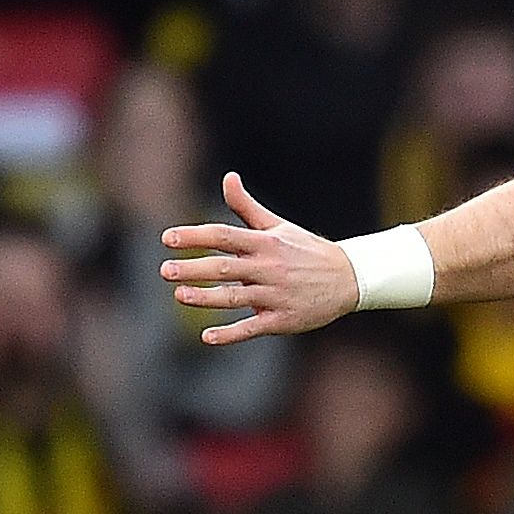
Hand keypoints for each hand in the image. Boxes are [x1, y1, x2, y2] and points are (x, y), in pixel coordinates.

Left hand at [162, 174, 359, 344]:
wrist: (348, 279)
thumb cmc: (305, 250)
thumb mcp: (278, 226)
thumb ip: (246, 207)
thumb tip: (228, 177)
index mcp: (265, 243)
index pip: (224, 235)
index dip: (195, 236)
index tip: (167, 238)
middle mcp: (269, 267)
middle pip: (225, 267)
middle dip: (193, 268)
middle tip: (165, 270)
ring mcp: (275, 295)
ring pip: (235, 297)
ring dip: (206, 297)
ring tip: (179, 295)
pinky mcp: (282, 320)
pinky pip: (252, 327)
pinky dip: (230, 333)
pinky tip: (207, 336)